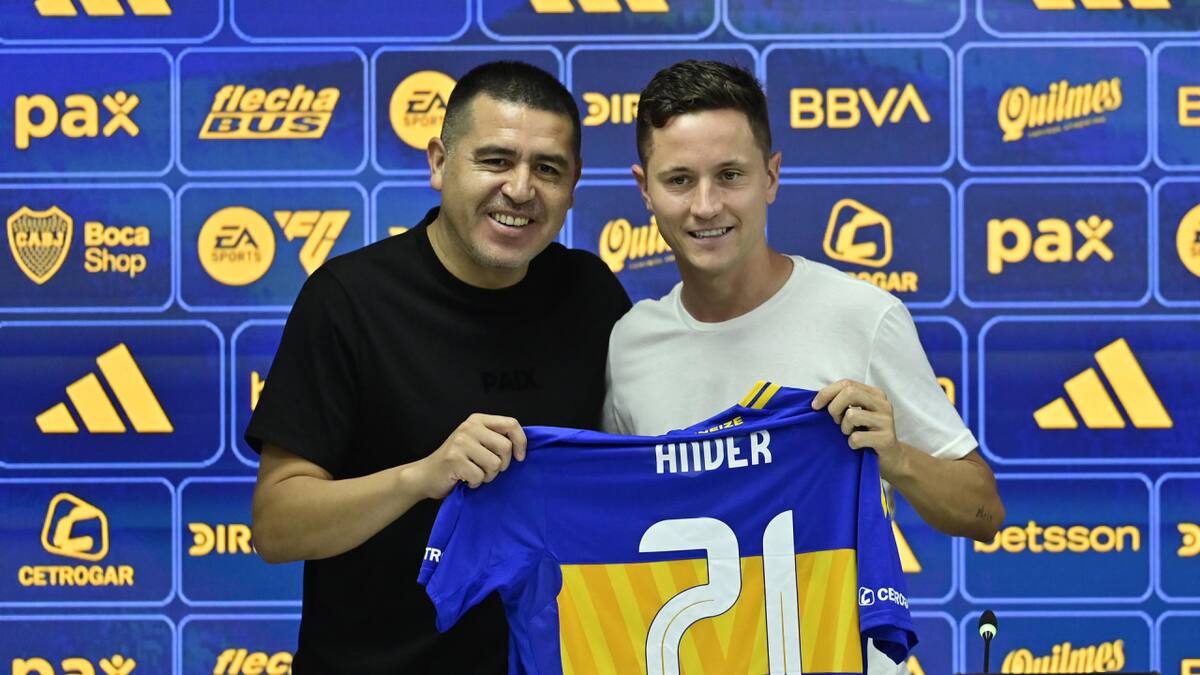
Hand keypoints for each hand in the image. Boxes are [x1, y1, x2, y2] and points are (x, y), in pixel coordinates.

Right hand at [413, 413, 527, 499]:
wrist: (426, 475)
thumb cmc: (458, 460)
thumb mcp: (477, 442)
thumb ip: (495, 438)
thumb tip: (522, 445)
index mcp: (477, 420)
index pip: (511, 424)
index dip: (521, 442)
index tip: (519, 457)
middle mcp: (469, 427)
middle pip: (505, 447)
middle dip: (502, 465)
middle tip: (488, 469)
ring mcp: (460, 443)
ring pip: (495, 464)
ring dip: (488, 476)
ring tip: (474, 473)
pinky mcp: (454, 460)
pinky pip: (480, 476)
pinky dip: (475, 483)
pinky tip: (464, 479)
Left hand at [811, 379, 901, 464]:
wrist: (891, 457)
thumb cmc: (867, 433)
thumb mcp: (858, 412)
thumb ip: (844, 402)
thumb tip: (818, 400)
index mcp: (875, 394)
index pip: (846, 383)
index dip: (826, 393)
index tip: (815, 406)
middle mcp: (883, 403)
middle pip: (850, 392)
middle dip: (834, 407)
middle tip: (836, 421)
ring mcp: (886, 421)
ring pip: (852, 415)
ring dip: (844, 428)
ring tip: (850, 434)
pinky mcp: (885, 439)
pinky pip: (856, 437)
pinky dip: (851, 443)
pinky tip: (858, 445)